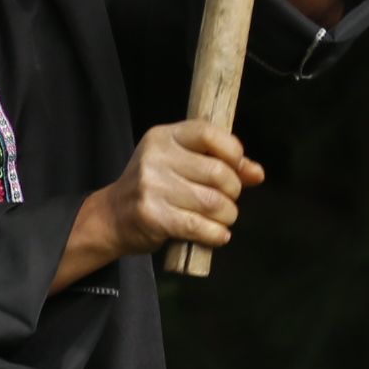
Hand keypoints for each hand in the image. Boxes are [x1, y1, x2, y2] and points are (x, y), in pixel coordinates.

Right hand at [60, 122, 263, 286]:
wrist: (112, 217)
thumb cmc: (154, 188)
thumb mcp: (181, 164)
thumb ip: (220, 163)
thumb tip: (257, 173)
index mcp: (164, 137)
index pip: (209, 133)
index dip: (233, 152)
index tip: (237, 169)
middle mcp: (156, 157)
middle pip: (219, 173)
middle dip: (233, 192)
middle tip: (227, 201)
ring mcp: (152, 187)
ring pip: (214, 202)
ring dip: (228, 216)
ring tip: (222, 219)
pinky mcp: (153, 216)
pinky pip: (199, 226)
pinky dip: (216, 234)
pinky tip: (217, 235)